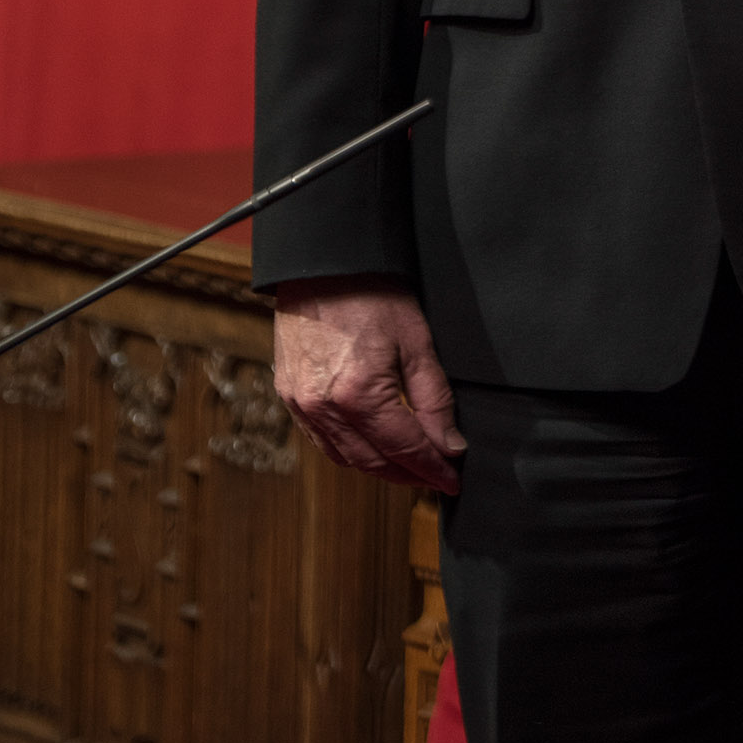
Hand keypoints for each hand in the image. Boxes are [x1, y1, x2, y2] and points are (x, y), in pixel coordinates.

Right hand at [271, 279, 465, 493]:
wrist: (322, 263)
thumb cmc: (372, 292)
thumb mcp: (416, 340)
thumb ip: (434, 398)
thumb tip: (450, 445)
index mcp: (358, 393)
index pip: (404, 448)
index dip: (432, 468)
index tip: (454, 480)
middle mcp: (323, 408)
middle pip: (374, 461)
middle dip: (409, 474)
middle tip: (438, 476)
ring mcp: (300, 405)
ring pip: (346, 458)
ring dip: (380, 467)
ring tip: (410, 466)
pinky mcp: (288, 396)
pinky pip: (322, 441)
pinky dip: (350, 451)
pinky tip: (372, 446)